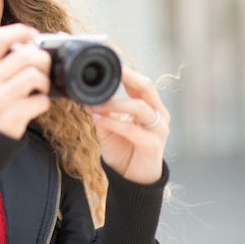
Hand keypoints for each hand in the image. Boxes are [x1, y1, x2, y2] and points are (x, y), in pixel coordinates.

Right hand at [0, 24, 51, 139]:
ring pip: (34, 76)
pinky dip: (44, 102)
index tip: (33, 35)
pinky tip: (35, 105)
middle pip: (25, 55)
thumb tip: (41, 43)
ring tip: (39, 88)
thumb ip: (7, 60)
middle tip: (43, 68)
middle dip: (42, 59)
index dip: (20, 31)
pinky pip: (40, 101)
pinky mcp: (11, 117)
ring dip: (44, 82)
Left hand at [87, 66, 169, 183]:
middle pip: (146, 87)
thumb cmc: (123, 151)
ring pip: (139, 107)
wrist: (132, 180)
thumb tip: (86, 98)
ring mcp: (158, 129)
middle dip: (128, 77)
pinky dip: (113, 122)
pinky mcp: (153, 145)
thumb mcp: (108, 128)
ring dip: (115, 103)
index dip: (126, 72)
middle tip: (111, 71)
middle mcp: (158, 115)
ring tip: (96, 103)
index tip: (110, 62)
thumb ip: (101, 112)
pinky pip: (132, 130)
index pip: (140, 83)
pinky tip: (97, 118)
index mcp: (150, 107)